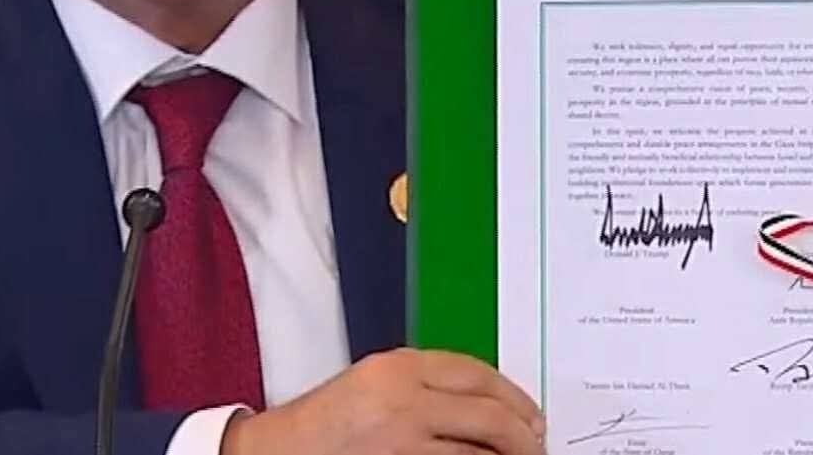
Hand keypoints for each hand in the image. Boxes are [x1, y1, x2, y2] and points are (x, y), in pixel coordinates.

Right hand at [219, 348, 545, 454]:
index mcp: (400, 367)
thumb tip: (481, 404)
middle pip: (489, 411)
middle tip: (537, 444)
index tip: (531, 414)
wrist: (275, 453)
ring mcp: (402, 438)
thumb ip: (422, 385)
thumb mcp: (373, 385)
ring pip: (479, 448)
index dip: (515, 396)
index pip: (478, 374)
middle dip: (523, 433)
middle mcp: (404, 397)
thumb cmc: (323, 425)